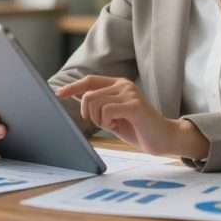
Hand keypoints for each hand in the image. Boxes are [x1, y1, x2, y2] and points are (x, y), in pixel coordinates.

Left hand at [55, 75, 207, 158]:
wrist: (164, 139)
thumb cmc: (138, 129)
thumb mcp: (112, 116)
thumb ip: (98, 106)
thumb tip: (76, 97)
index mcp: (118, 84)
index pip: (88, 81)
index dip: (72, 87)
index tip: (57, 94)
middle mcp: (123, 85)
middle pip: (88, 95)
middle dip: (90, 114)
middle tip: (106, 123)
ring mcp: (129, 93)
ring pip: (95, 103)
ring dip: (100, 120)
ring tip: (115, 124)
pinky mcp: (134, 105)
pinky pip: (107, 111)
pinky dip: (108, 122)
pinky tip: (119, 125)